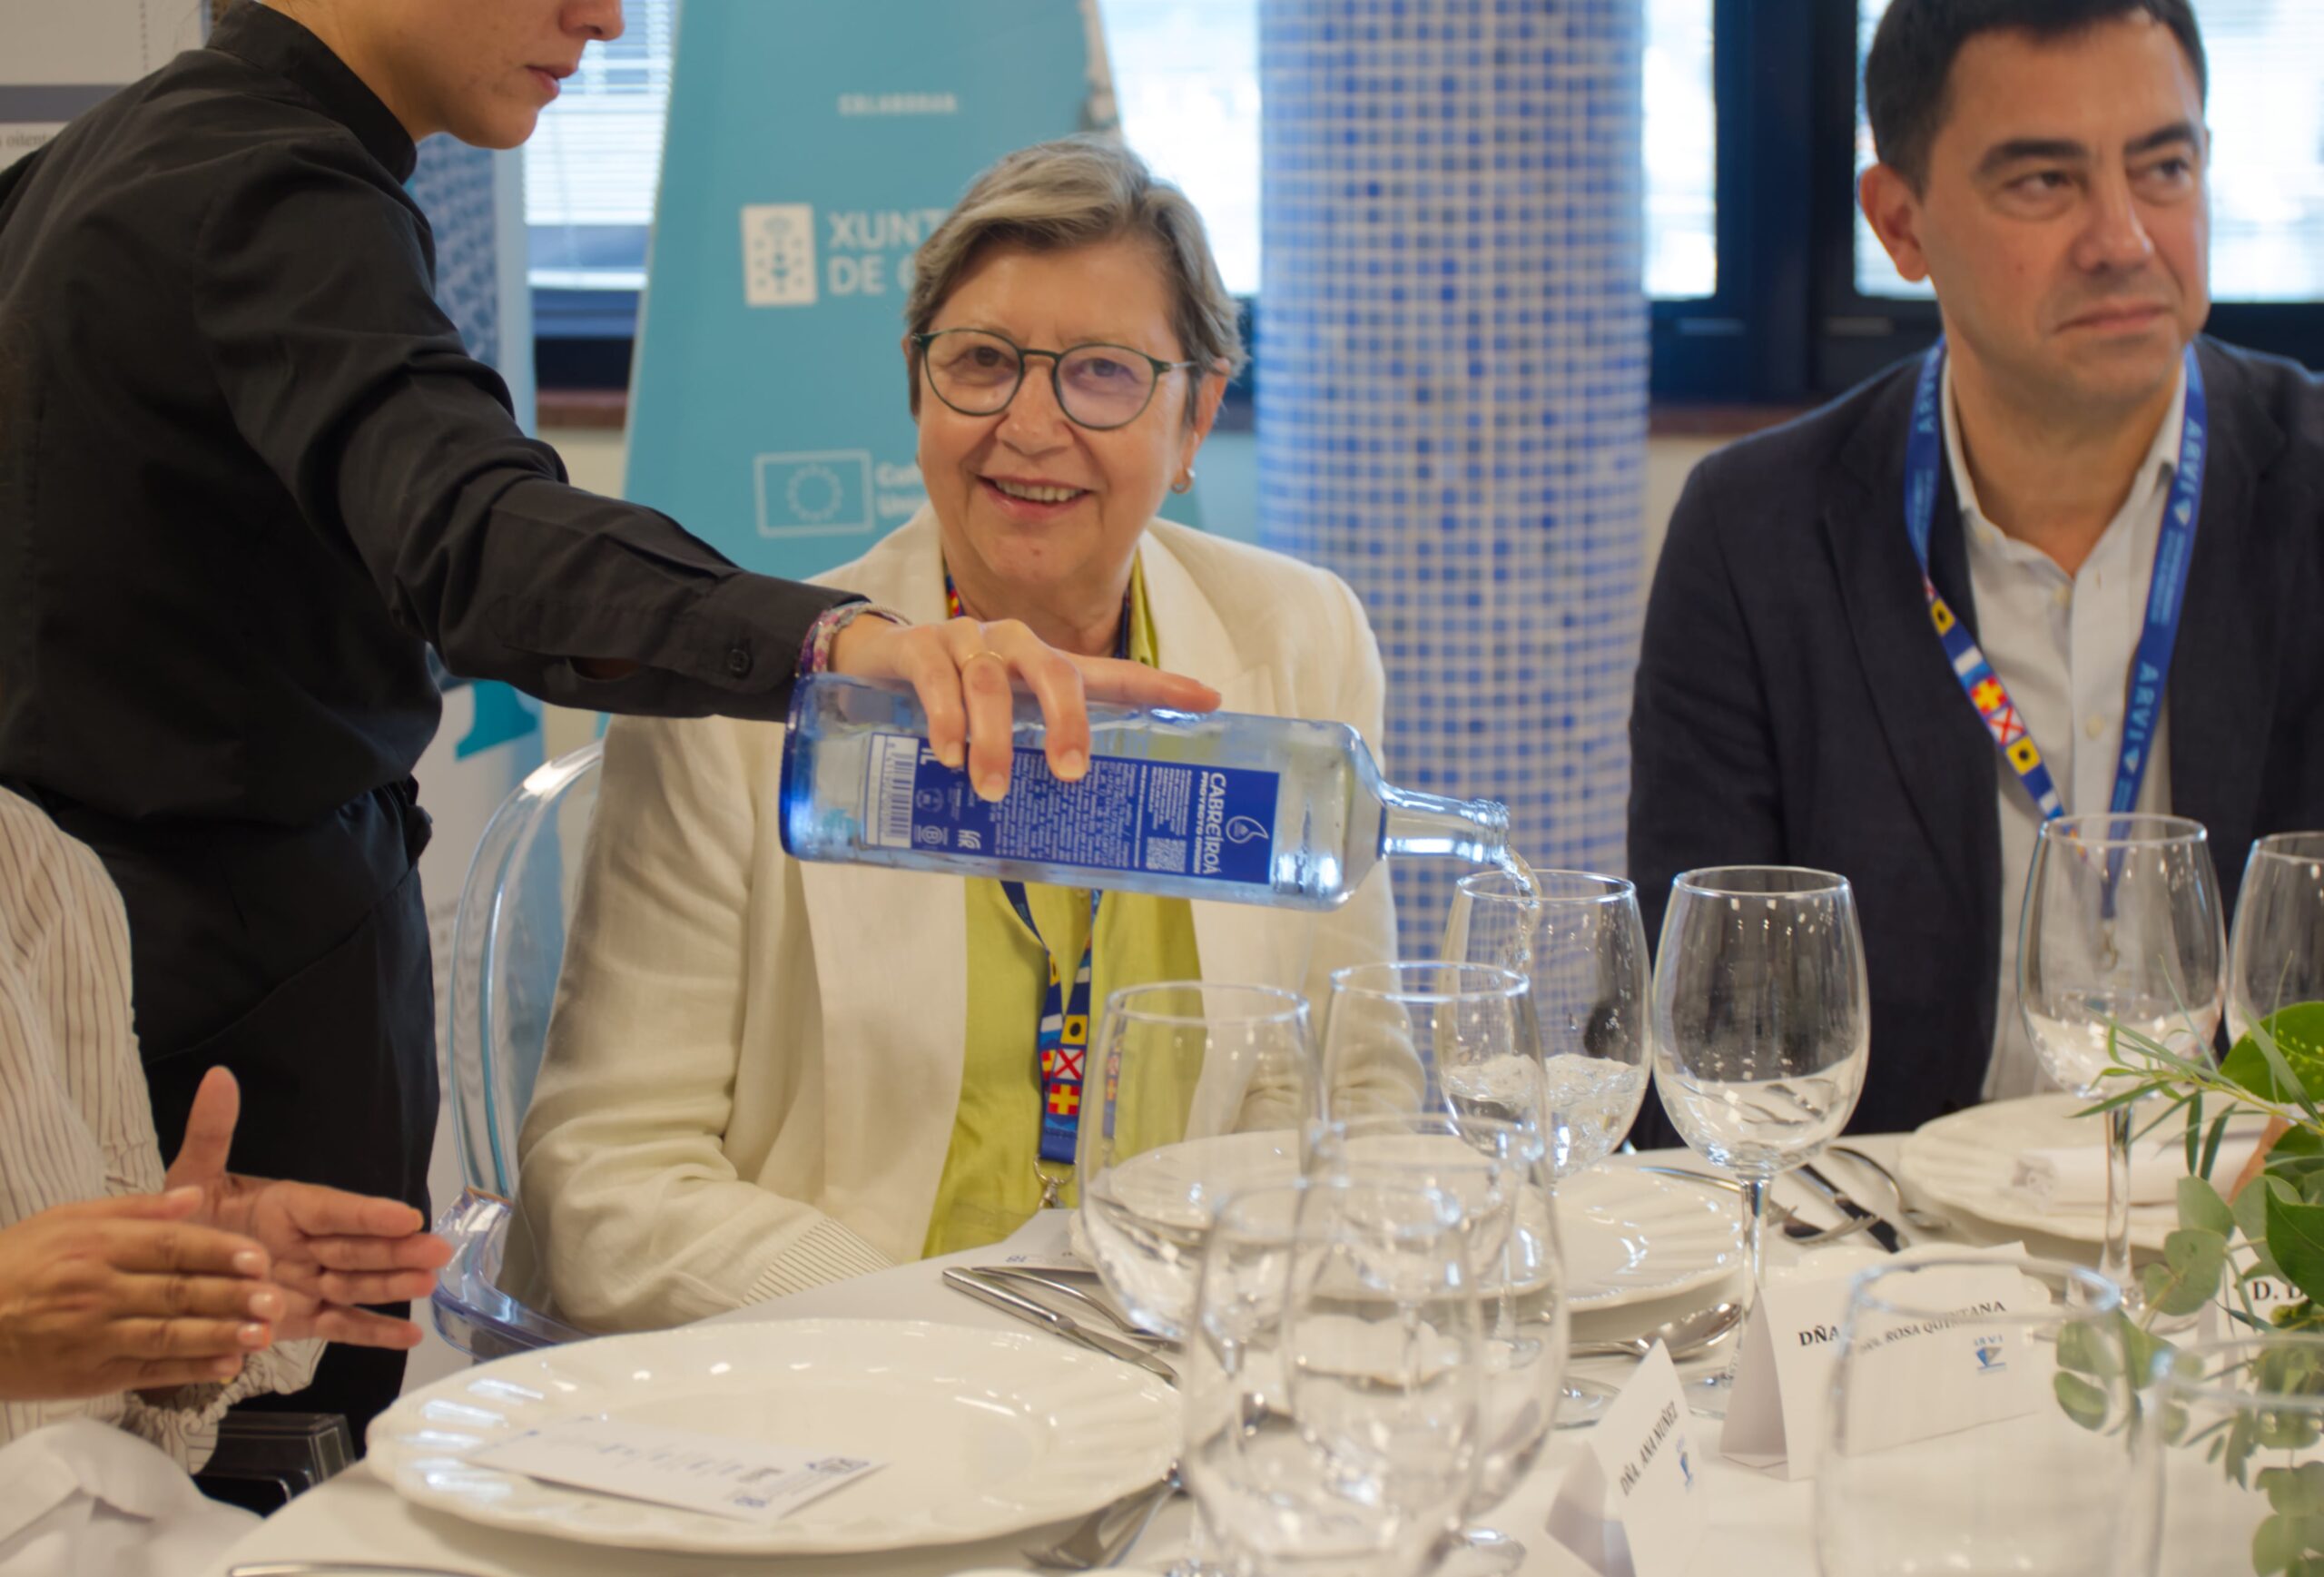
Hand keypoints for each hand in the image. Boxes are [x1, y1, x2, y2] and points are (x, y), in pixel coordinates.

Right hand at [0, 1189, 282, 1399]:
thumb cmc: (16, 1263)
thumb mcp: (67, 1219)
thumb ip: (136, 1208)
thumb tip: (194, 1197)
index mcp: (94, 1245)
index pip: (171, 1246)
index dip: (219, 1252)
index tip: (259, 1258)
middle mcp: (95, 1290)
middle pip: (177, 1292)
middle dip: (233, 1297)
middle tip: (277, 1298)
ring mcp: (92, 1337)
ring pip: (168, 1335)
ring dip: (221, 1336)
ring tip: (264, 1336)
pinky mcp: (88, 1376)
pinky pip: (149, 1371)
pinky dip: (191, 1370)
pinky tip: (227, 1366)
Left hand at [164, 1069, 451, 1349]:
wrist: (161, 1280)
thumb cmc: (180, 1223)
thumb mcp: (192, 1177)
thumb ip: (212, 1131)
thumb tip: (218, 1076)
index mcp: (286, 1208)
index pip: (332, 1210)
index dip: (367, 1215)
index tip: (405, 1215)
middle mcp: (305, 1245)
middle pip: (356, 1249)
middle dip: (398, 1252)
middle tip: (437, 1251)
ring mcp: (307, 1283)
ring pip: (356, 1285)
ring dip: (393, 1286)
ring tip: (428, 1285)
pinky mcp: (301, 1319)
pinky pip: (341, 1326)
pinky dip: (373, 1333)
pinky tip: (410, 1336)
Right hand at [828, 614, 1221, 800]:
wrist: (876, 660)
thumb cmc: (957, 696)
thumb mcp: (1000, 722)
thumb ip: (1033, 757)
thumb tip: (1072, 824)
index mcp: (1045, 665)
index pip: (1111, 675)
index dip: (1160, 687)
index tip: (1210, 702)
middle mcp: (1014, 644)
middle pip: (1054, 672)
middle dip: (1068, 722)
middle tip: (1069, 774)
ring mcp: (967, 640)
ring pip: (991, 683)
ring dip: (993, 739)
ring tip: (989, 788)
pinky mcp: (920, 646)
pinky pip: (939, 679)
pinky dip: (945, 719)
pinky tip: (947, 754)